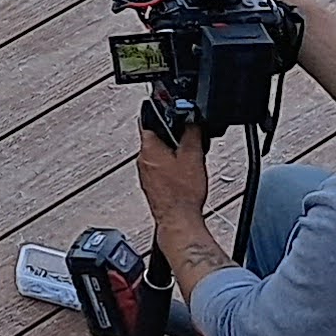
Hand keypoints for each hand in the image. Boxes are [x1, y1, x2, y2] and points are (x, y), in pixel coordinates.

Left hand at [133, 117, 212, 233]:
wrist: (178, 220)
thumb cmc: (182, 192)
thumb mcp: (193, 156)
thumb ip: (191, 133)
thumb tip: (192, 121)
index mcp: (148, 148)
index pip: (148, 121)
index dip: (161, 115)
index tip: (171, 115)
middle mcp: (142, 160)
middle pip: (155, 139)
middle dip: (172, 139)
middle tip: (188, 143)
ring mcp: (145, 175)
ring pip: (158, 155)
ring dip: (172, 155)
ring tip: (188, 164)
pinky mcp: (151, 186)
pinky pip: (159, 170)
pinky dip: (170, 170)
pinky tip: (183, 179)